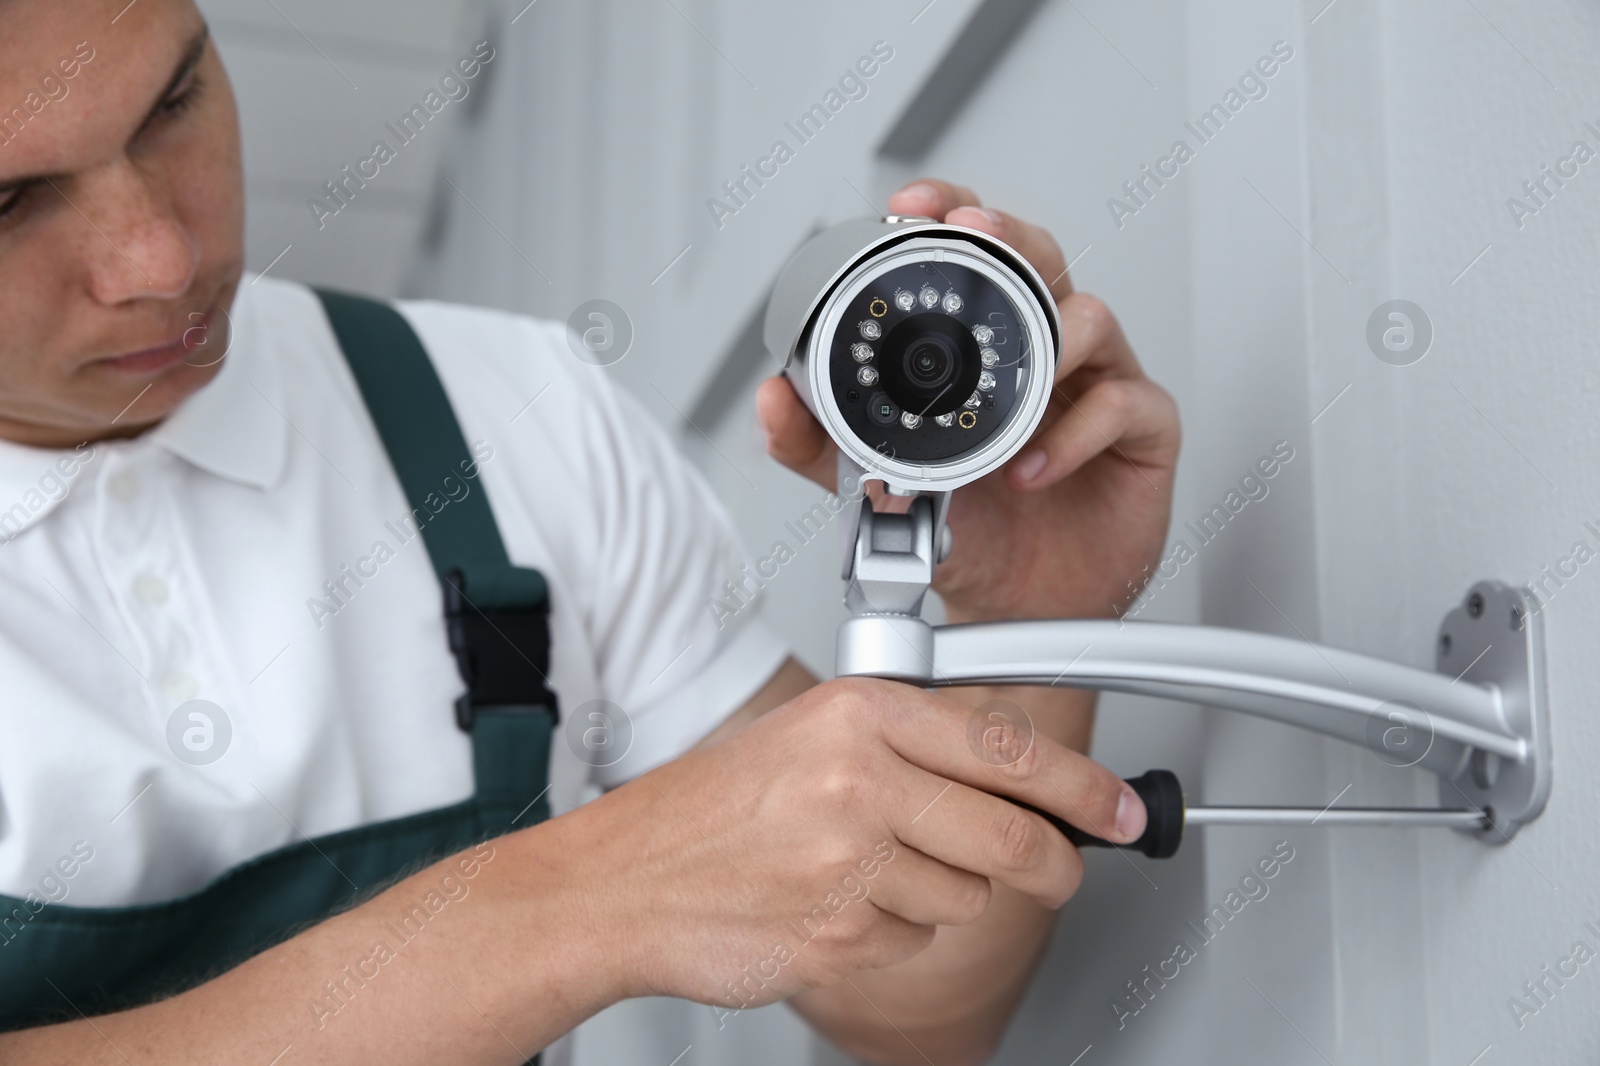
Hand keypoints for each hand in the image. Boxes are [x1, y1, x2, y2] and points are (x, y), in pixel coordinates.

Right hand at [577, 678, 1143, 1009]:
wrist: (623, 881)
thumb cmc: (711, 809)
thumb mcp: (810, 736)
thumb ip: (912, 744)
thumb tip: (1020, 778)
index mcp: (858, 714)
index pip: (1007, 748)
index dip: (1083, 787)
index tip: (1118, 810)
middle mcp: (859, 780)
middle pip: (1012, 835)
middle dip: (1053, 863)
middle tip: (1059, 868)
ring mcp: (850, 863)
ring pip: (969, 898)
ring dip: (942, 896)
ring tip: (867, 871)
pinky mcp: (840, 935)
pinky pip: (916, 943)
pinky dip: (893, 934)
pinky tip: (838, 905)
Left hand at [758, 180, 1180, 621]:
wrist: (1021, 608)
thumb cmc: (969, 529)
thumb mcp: (876, 485)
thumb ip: (818, 445)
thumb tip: (772, 399)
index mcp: (983, 345)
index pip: (972, 256)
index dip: (949, 216)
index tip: (910, 207)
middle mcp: (1044, 350)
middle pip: (1039, 258)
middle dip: (1007, 237)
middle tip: (973, 235)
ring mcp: (1098, 383)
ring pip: (1092, 317)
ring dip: (1050, 341)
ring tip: (1010, 390)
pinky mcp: (1144, 431)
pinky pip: (1125, 404)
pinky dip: (1076, 431)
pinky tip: (1033, 465)